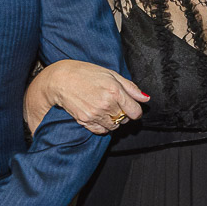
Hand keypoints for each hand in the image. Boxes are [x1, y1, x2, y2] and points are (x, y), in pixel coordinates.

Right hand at [29, 60, 146, 133]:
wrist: (61, 80)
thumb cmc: (86, 73)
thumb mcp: (111, 74)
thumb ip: (130, 87)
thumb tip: (145, 98)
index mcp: (115, 91)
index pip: (135, 112)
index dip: (135, 110)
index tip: (130, 107)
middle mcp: (107, 104)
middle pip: (125, 119)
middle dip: (123, 113)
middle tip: (114, 103)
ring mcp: (95, 114)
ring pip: (114, 126)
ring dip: (113, 120)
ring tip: (105, 108)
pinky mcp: (85, 121)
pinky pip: (101, 131)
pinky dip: (103, 126)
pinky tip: (98, 115)